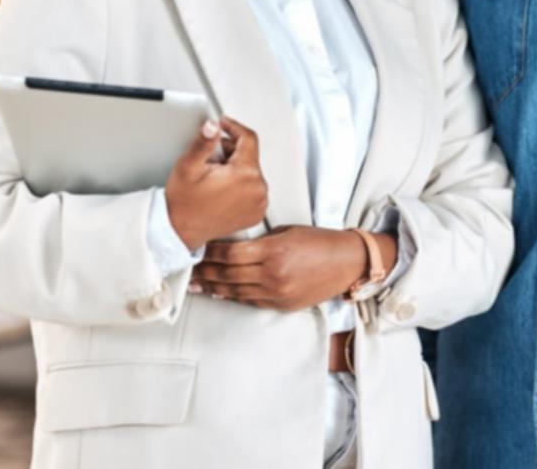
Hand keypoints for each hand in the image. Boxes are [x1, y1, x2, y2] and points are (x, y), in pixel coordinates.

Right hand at [164, 116, 267, 251]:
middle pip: (249, 155)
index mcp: (245, 175)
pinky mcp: (257, 212)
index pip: (248, 139)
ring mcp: (260, 203)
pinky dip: (241, 183)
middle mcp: (258, 189)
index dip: (234, 127)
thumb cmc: (184, 203)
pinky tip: (222, 189)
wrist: (181, 231)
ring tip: (214, 176)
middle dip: (230, 151)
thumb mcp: (188, 167)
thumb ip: (203, 143)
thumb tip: (212, 126)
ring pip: (251, 171)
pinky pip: (253, 188)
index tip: (223, 124)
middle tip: (209, 158)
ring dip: (235, 167)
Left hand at [191, 226, 392, 310]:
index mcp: (273, 251)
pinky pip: (251, 301)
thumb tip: (234, 248)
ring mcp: (277, 293)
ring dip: (214, 287)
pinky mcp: (282, 305)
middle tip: (189, 270)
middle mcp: (273, 274)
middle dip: (205, 272)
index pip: (230, 254)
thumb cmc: (319, 241)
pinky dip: (234, 297)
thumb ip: (261, 240)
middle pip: (228, 275)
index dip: (210, 253)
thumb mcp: (287, 231)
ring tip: (197, 284)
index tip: (198, 249)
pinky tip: (221, 293)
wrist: (347, 262)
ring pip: (236, 291)